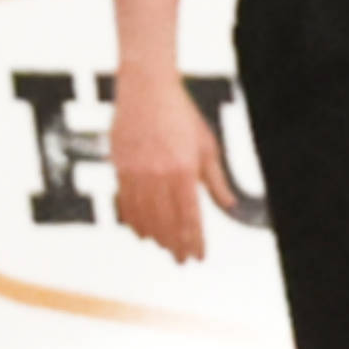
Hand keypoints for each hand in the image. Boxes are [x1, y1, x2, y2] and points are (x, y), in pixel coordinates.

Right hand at [111, 70, 235, 262]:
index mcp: (184, 170)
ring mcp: (136, 171)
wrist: (146, 87)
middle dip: (176, 245)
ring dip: (156, 237)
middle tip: (182, 261)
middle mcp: (159, 174)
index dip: (195, 241)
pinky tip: (142, 232)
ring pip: (145, 216)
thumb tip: (228, 205)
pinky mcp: (119, 166)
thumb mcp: (206, 145)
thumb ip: (215, 179)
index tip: (199, 257)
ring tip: (165, 248)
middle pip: (167, 222)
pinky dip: (134, 221)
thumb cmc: (182, 114)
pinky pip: (125, 202)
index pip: (190, 217)